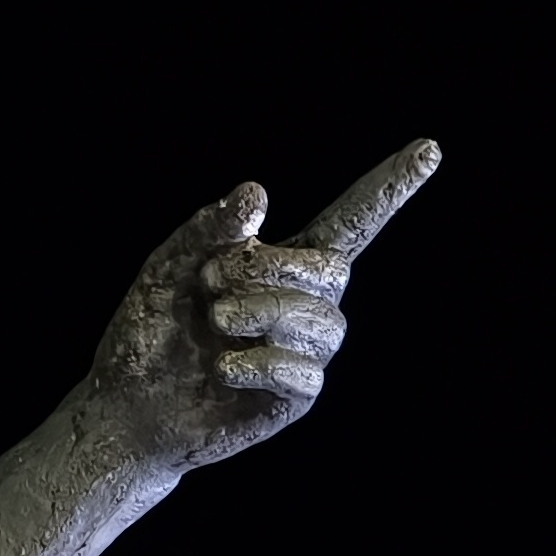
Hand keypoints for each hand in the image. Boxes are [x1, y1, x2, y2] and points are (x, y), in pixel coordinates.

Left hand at [89, 141, 439, 471]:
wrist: (127, 407)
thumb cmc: (150, 332)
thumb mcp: (168, 269)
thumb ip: (207, 230)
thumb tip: (258, 192)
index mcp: (284, 264)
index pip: (349, 222)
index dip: (388, 188)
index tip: (428, 149)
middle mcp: (307, 305)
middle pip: (333, 270)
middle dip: (270, 268)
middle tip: (210, 283)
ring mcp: (306, 352)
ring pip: (322, 321)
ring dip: (262, 313)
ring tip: (215, 324)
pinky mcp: (295, 398)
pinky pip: (304, 372)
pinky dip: (259, 363)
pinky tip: (223, 367)